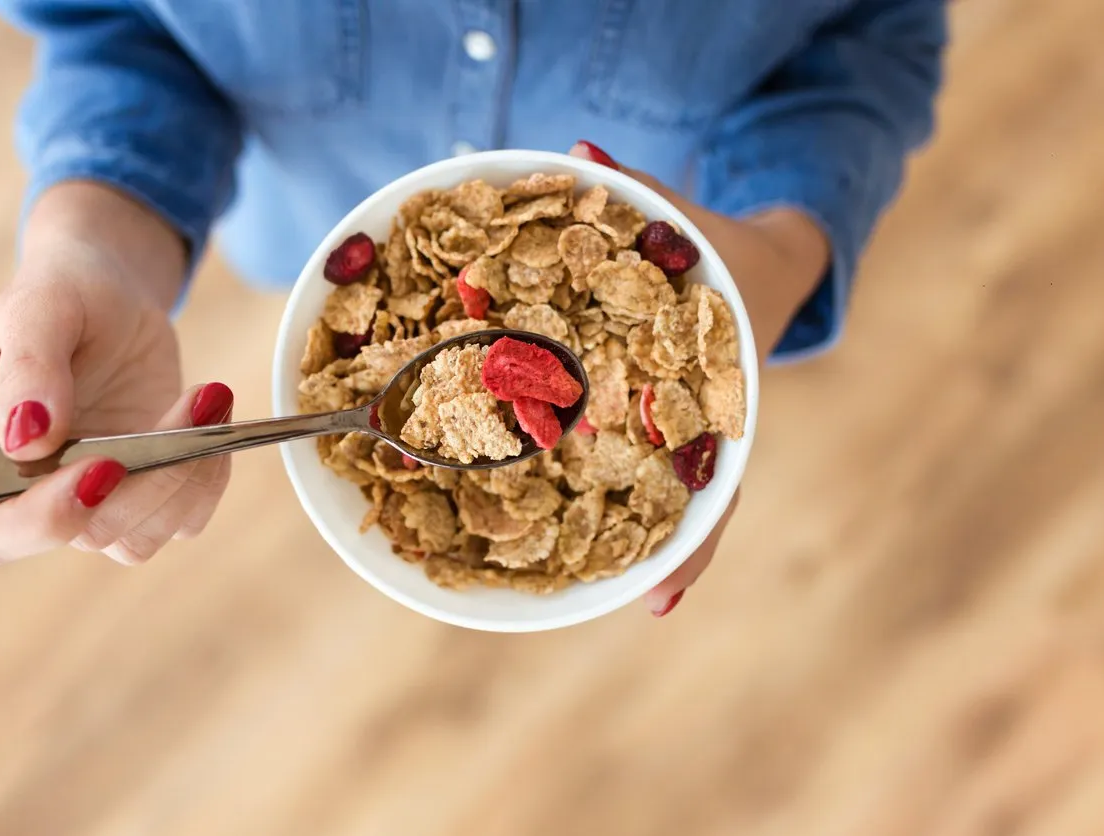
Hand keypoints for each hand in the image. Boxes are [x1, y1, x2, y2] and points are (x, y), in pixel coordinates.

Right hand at [0, 182, 235, 566]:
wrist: (108, 297)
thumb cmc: (56, 300)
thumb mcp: (35, 310)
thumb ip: (28, 370)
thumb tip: (27, 443)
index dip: (43, 521)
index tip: (103, 466)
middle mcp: (34, 496)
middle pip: (86, 535)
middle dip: (143, 485)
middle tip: (183, 413)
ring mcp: (96, 501)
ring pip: (141, 537)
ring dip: (184, 477)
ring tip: (206, 397)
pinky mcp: (149, 494)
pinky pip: (186, 517)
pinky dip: (209, 474)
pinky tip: (214, 411)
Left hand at [569, 141, 829, 615]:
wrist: (765, 266)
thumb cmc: (723, 251)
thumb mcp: (690, 221)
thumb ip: (637, 190)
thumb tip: (580, 150)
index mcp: (725, 386)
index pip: (714, 467)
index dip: (690, 536)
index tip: (661, 600)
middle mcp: (708, 424)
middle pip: (686, 502)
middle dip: (656, 549)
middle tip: (631, 606)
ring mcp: (686, 431)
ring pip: (658, 496)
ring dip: (621, 537)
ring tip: (572, 588)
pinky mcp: (659, 425)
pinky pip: (630, 470)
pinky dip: (600, 503)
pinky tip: (562, 543)